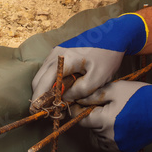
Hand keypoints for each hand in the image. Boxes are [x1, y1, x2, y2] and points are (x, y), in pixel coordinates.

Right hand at [30, 13, 147, 102]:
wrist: (113, 38)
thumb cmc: (107, 57)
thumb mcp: (98, 78)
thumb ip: (80, 91)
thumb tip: (64, 99)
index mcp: (64, 60)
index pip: (43, 83)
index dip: (39, 100)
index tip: (40, 113)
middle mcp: (55, 55)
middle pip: (38, 80)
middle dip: (41, 97)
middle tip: (49, 112)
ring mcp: (56, 53)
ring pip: (42, 76)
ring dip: (44, 90)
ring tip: (54, 104)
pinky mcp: (59, 55)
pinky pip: (48, 72)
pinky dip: (50, 84)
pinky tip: (59, 93)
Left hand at [75, 81, 151, 151]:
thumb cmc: (141, 97)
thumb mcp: (116, 89)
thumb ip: (94, 95)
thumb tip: (77, 98)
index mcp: (104, 121)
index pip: (80, 119)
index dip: (78, 110)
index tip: (81, 103)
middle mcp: (108, 137)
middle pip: (91, 127)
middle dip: (94, 116)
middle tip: (106, 104)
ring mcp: (117, 145)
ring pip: (100, 136)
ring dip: (102, 126)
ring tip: (115, 113)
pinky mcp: (125, 149)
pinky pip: (110, 144)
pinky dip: (110, 136)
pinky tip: (120, 124)